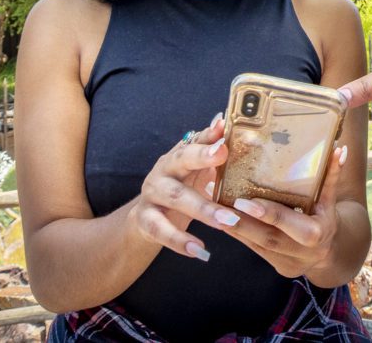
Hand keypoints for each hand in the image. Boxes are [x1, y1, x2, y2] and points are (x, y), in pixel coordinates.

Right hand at [126, 113, 240, 261]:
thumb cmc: (180, 189)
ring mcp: (151, 195)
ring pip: (175, 198)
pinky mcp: (144, 220)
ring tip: (227, 223)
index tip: (224, 135)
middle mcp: (162, 171)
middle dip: (202, 160)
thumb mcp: (193, 171)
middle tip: (224, 158)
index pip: (193, 141)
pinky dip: (180, 242)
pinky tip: (201, 252)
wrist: (145, 220)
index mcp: (177, 156)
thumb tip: (223, 119)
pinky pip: (160, 230)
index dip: (207, 138)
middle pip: (181, 162)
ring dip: (202, 209)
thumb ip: (208, 148)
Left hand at [216, 143, 348, 278]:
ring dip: (233, 229)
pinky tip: (221, 220)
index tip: (245, 201)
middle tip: (219, 207)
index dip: (267, 214)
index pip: (288, 223)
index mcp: (316, 233)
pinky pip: (253, 250)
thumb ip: (332, 175)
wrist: (332, 253)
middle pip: (268, 239)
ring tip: (213, 210)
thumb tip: (339, 149)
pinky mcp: (276, 267)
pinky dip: (237, 235)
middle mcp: (301, 251)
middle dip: (242, 224)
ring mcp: (288, 263)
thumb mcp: (330, 199)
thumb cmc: (327, 217)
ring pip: (256, 247)